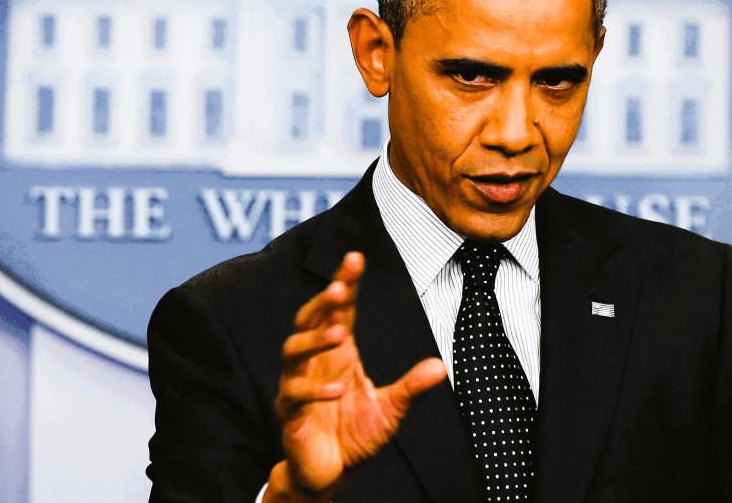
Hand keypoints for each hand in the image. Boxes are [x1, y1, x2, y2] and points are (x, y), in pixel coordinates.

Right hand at [265, 252, 446, 502]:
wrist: (330, 473)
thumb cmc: (355, 435)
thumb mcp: (391, 409)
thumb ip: (412, 387)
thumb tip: (441, 366)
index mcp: (338, 353)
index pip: (339, 310)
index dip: (345, 283)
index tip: (355, 258)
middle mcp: (314, 362)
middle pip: (308, 319)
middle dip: (322, 300)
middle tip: (341, 287)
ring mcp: (297, 385)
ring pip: (292, 351)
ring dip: (314, 340)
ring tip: (339, 334)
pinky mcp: (290, 413)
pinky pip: (294, 394)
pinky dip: (315, 390)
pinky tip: (338, 389)